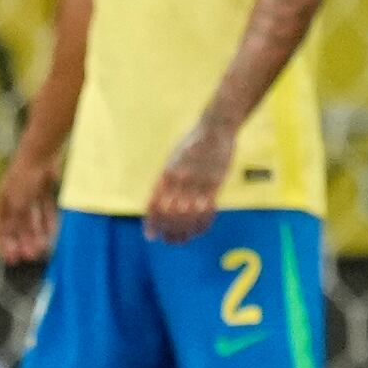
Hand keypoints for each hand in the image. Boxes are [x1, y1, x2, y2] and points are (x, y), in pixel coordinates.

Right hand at [0, 150, 62, 264]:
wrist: (41, 154)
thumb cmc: (25, 179)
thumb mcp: (18, 203)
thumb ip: (16, 221)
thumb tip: (11, 239)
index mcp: (2, 201)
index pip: (0, 227)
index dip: (4, 243)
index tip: (9, 258)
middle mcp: (14, 198)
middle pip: (18, 225)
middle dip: (22, 242)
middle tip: (29, 257)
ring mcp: (30, 194)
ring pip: (32, 219)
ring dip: (36, 235)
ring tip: (41, 250)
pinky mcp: (44, 190)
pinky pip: (45, 210)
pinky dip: (47, 223)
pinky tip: (51, 236)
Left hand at [146, 118, 234, 243]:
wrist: (216, 127)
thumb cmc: (194, 142)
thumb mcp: (174, 158)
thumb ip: (168, 179)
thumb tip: (161, 200)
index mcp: (167, 173)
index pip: (154, 203)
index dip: (151, 222)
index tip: (151, 235)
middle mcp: (180, 179)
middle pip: (170, 213)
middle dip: (168, 231)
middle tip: (168, 241)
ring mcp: (198, 181)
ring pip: (188, 215)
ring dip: (184, 231)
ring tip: (182, 240)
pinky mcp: (216, 182)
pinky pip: (208, 210)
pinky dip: (203, 224)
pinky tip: (200, 230)